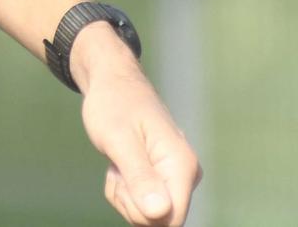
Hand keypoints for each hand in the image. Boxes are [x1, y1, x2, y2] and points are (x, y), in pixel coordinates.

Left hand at [75, 37, 200, 224]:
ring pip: (148, 214)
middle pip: (158, 220)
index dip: (143, 212)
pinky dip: (124, 190)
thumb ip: (140, 176)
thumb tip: (160, 212)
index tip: (124, 184)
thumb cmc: (113, 105)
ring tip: (119, 163)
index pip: (172, 219)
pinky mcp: (164, 179)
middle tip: (118, 170)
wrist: (112, 83)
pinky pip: (142, 203)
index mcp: (181, 164)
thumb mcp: (119, 140)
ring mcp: (176, 177)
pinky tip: (120, 166)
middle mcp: (186, 174)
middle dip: (130, 202)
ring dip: (124, 195)